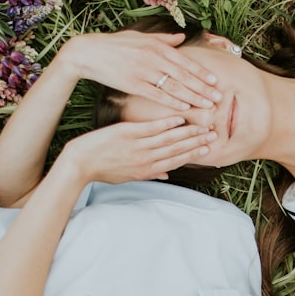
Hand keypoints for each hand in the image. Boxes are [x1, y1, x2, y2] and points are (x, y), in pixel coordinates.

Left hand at [60, 116, 214, 183]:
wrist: (79, 165)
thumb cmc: (102, 170)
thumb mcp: (127, 177)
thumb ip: (149, 174)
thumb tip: (166, 177)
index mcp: (147, 171)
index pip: (175, 161)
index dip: (194, 154)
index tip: (208, 148)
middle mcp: (146, 160)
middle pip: (177, 150)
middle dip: (197, 143)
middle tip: (214, 135)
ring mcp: (138, 147)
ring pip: (169, 140)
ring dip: (188, 133)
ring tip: (203, 126)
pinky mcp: (127, 134)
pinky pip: (151, 128)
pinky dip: (166, 123)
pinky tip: (179, 118)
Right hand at [61, 32, 219, 109]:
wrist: (88, 52)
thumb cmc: (115, 45)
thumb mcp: (140, 37)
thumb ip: (163, 39)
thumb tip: (182, 37)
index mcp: (156, 45)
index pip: (184, 61)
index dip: (201, 72)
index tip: (216, 81)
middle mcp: (153, 57)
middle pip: (183, 75)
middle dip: (203, 87)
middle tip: (218, 97)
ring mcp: (143, 71)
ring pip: (173, 86)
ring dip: (192, 97)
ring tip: (207, 106)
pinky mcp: (132, 84)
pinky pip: (156, 95)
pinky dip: (171, 101)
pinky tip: (184, 108)